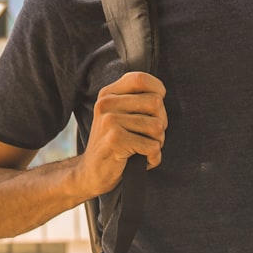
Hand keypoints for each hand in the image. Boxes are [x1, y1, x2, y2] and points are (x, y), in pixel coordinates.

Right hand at [80, 71, 167, 196]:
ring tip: (143, 148)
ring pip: (157, 126)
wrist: (92, 173)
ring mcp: (109, 121)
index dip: (157, 90)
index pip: (140, 78)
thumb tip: (160, 95)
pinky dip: (153, 157)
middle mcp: (106, 104)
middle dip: (161, 122)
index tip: (156, 107)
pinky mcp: (115, 140)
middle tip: (149, 135)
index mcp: (108, 94)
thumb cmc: (114, 144)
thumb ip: (135, 101)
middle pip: (155, 102)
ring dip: (157, 142)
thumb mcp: (119, 116)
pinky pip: (153, 146)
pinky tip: (142, 160)